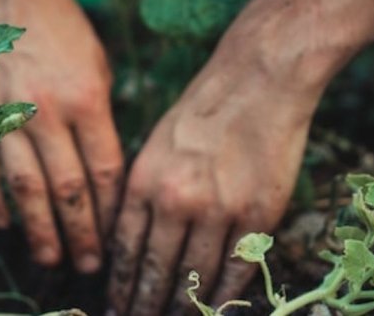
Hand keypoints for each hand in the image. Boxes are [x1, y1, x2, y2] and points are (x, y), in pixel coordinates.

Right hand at [0, 0, 123, 273]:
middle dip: (81, 234)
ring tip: (51, 258)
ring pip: (24, 188)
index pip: (104, 171)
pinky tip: (4, 223)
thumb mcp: (99, 68)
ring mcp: (6, 113)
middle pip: (68, 189)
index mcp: (87, 99)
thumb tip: (103, 175)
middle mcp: (47, 111)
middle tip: (88, 267)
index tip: (115, 236)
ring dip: (38, 230)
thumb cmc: (64, 32)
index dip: (110, 210)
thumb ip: (101, 120)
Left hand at [107, 50, 317, 314]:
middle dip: (145, 305)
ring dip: (182, 306)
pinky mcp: (257, 214)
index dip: (121, 285)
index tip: (116, 306)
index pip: (125, 250)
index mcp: (144, 181)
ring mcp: (218, 210)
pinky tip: (215, 309)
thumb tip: (133, 239)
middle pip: (156, 271)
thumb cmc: (203, 108)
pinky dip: (225, 295)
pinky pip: (236, 268)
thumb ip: (143, 191)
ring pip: (195, 277)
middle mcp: (175, 201)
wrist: (257, 80)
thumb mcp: (156, 144)